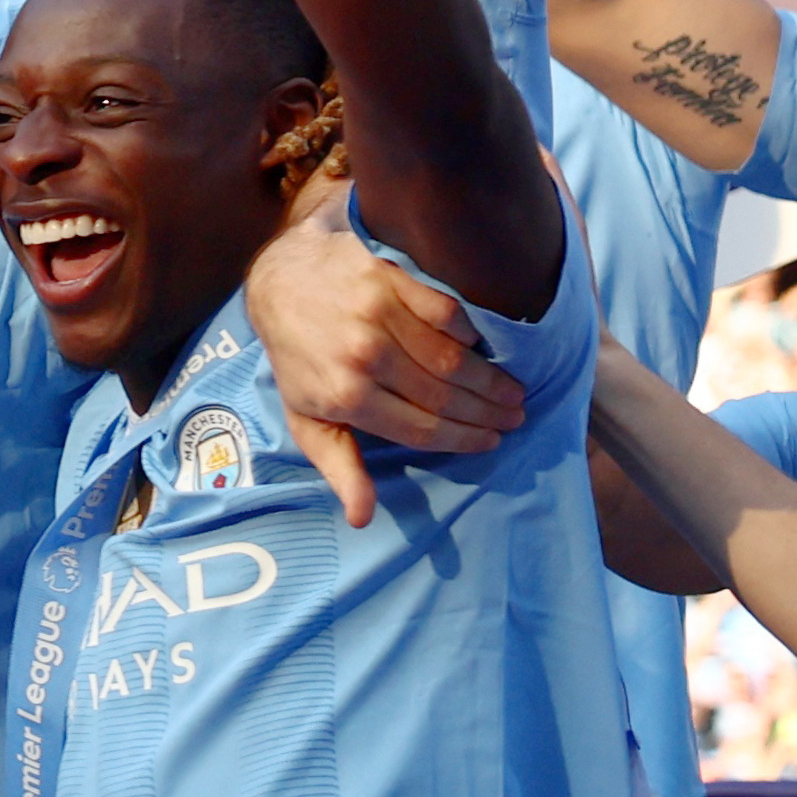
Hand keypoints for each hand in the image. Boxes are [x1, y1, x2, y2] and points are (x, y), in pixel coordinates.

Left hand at [245, 211, 523, 532]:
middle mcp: (363, 358)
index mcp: (345, 397)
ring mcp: (377, 316)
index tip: (491, 442)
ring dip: (489, 379)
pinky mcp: (389, 279)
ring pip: (452, 356)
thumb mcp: (307, 418)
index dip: (463, 439)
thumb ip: (340, 467)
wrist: (281, 284)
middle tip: (514, 417)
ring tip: (512, 392)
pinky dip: (470, 333)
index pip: (421, 428)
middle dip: (486, 412)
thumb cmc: (300, 359)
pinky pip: (448, 313)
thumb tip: (362, 517)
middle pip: (444, 394)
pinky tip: (483, 349)